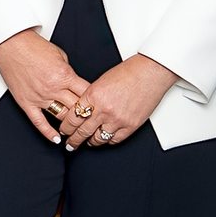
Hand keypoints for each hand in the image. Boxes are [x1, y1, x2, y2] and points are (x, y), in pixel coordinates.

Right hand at [0, 29, 89, 144]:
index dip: (95, 100)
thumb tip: (74, 83)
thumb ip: (69, 72)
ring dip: (71, 124)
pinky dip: (48, 133)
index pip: (86, 93)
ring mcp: (40, 97)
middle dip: (86, 114)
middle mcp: (53, 88)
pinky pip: (39, 122)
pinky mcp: (26, 102)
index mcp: (65, 75)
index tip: (99, 106)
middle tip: (92, 121)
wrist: (11, 44)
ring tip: (77, 129)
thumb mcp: (60, 55)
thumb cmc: (33, 46)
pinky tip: (56, 139)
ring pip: (61, 117)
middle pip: (77, 107)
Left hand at [63, 54, 177, 149]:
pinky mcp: (130, 126)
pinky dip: (107, 141)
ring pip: (98, 139)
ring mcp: (117, 119)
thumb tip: (82, 110)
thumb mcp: (100, 82)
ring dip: (91, 142)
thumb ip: (90, 97)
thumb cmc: (129, 73)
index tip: (65, 131)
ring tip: (88, 142)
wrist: (150, 73)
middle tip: (70, 144)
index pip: (72, 118)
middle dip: (74, 140)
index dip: (66, 128)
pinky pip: (114, 140)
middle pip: (82, 132)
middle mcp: (103, 109)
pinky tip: (104, 139)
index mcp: (93, 95)